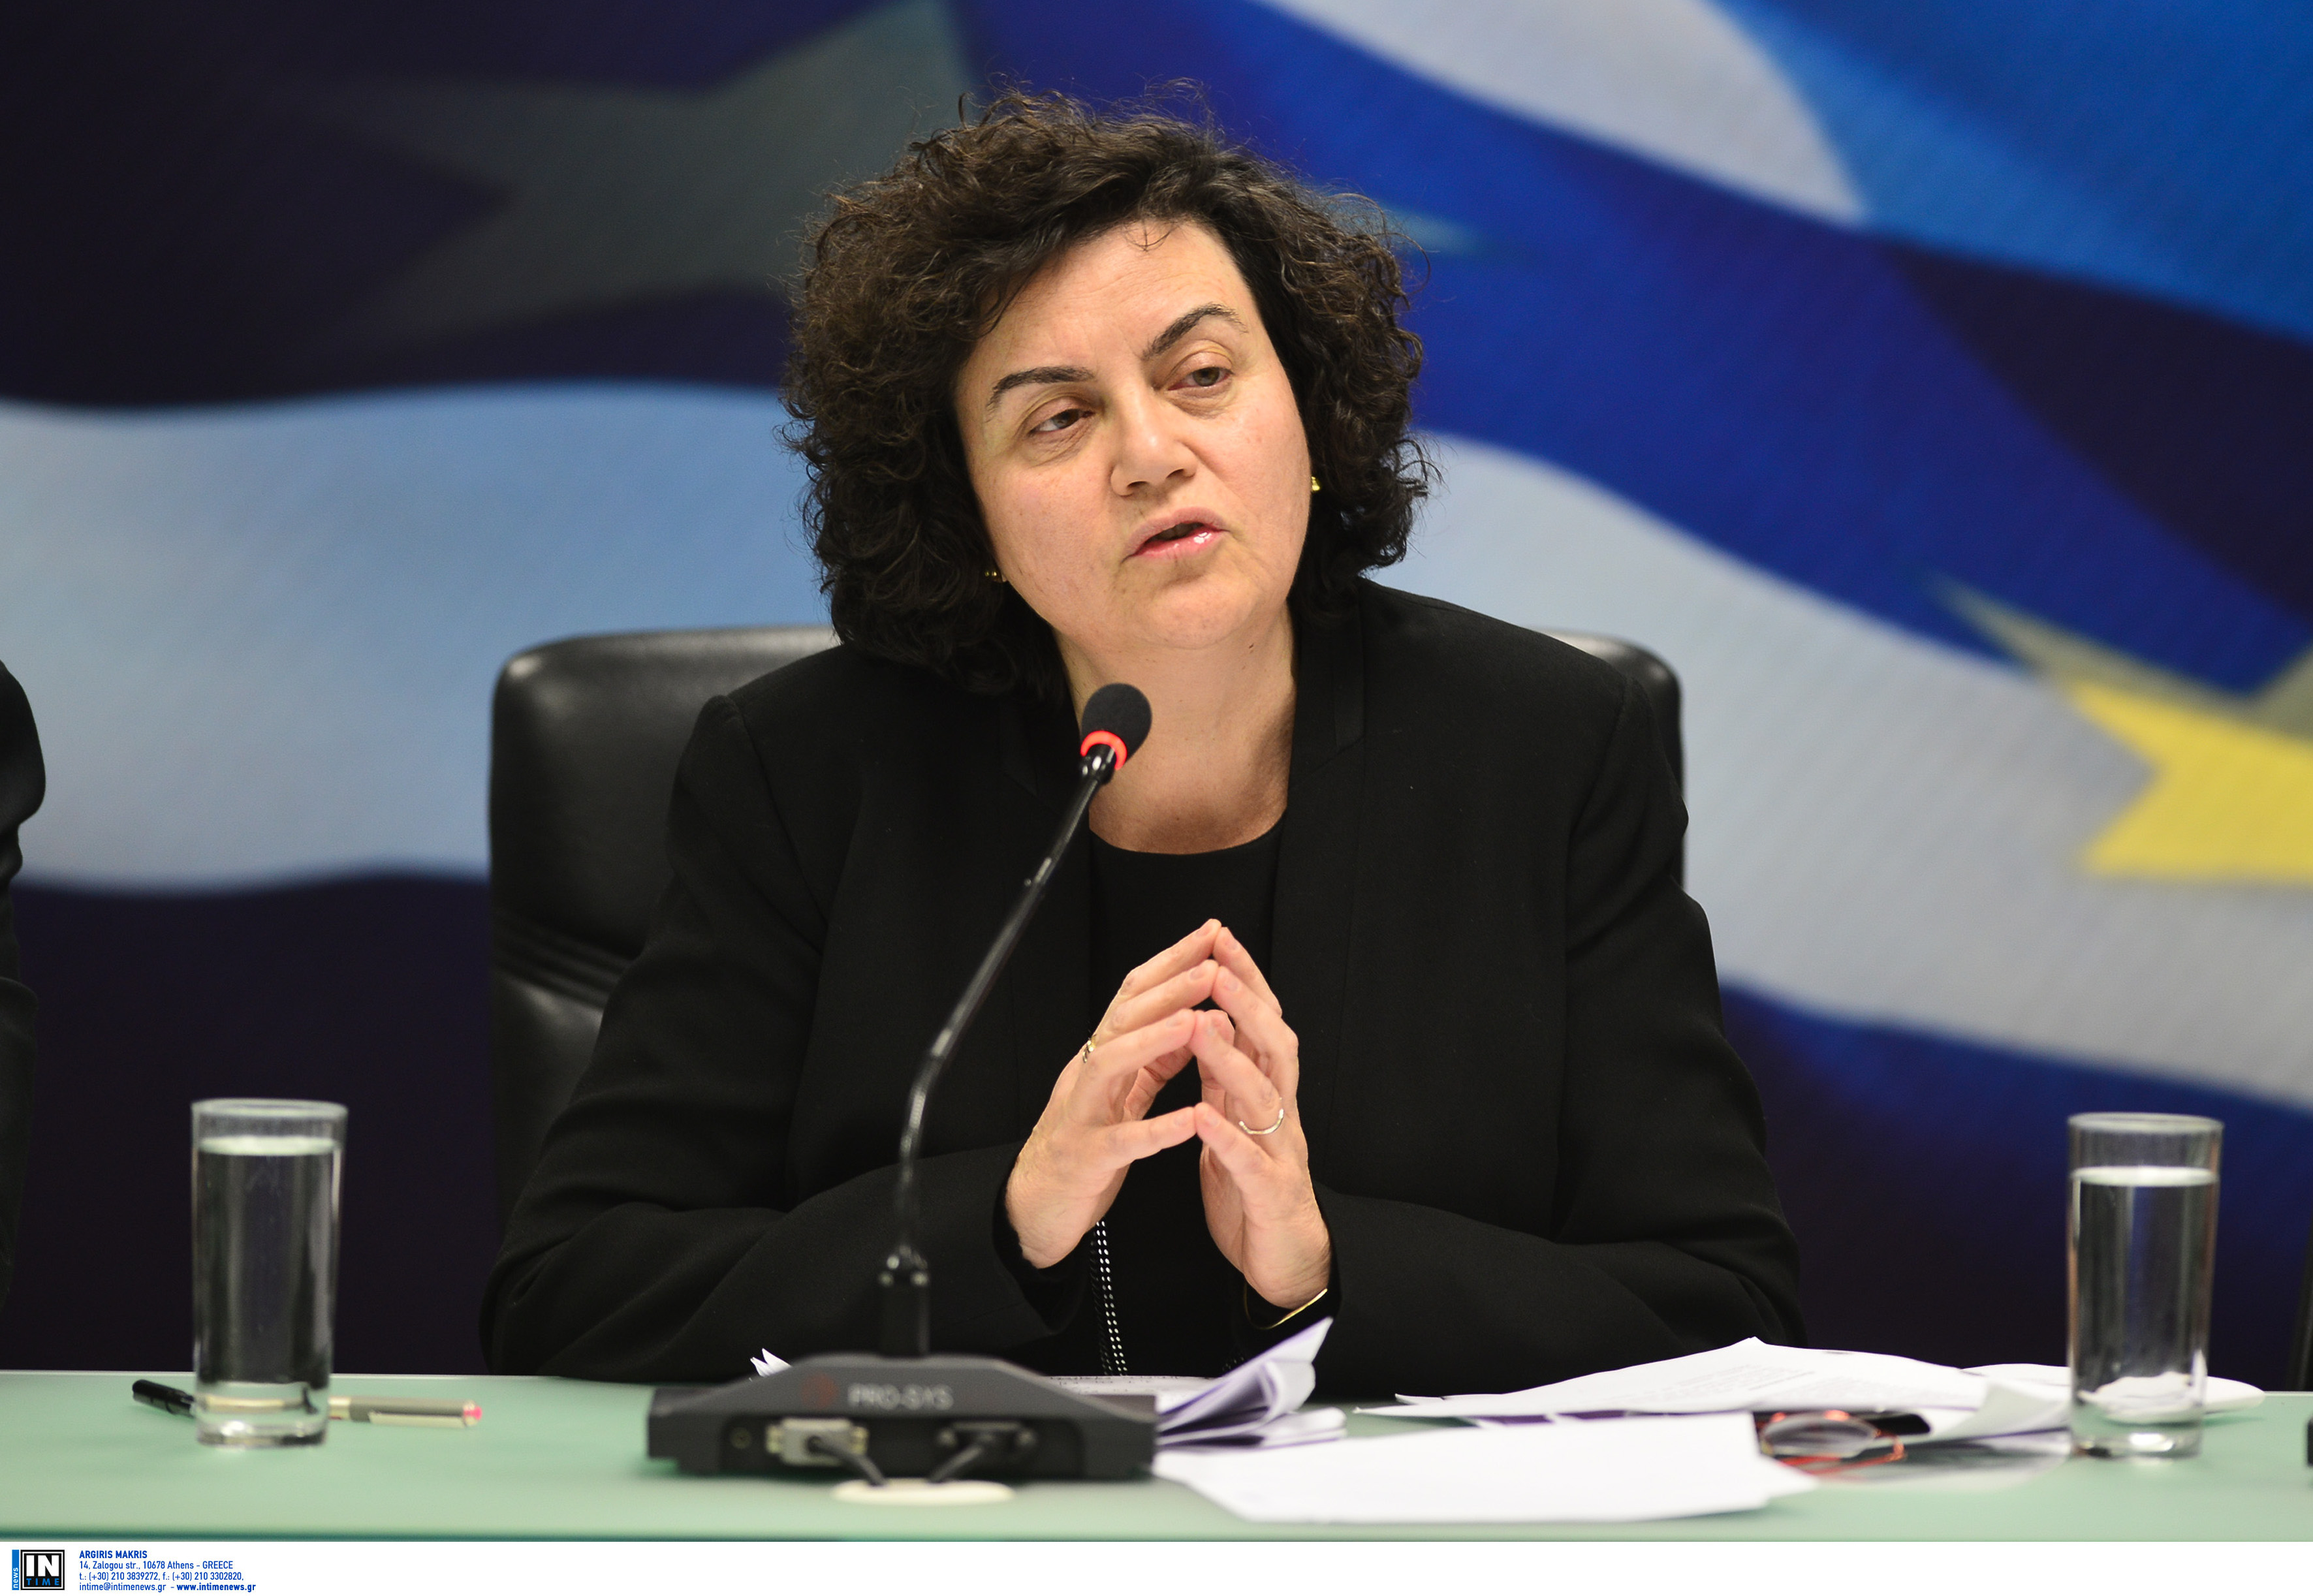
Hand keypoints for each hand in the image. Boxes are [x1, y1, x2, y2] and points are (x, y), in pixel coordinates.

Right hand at [1005, 920, 1223, 1267]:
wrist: (1037, 1206)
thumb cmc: (1085, 1146)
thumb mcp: (1121, 1094)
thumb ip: (1152, 1059)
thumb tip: (1194, 1018)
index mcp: (1102, 1058)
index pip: (1136, 997)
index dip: (1172, 963)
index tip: (1212, 935)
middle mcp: (1087, 1076)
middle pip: (1123, 1019)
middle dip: (1168, 989)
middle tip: (1211, 964)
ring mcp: (1081, 1115)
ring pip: (1109, 1065)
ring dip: (1153, 1040)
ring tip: (1195, 1021)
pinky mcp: (1085, 1159)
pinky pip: (1120, 1141)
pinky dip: (1154, 1129)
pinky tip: (1188, 1121)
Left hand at [1190, 927, 1331, 1310]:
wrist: (1285, 1264)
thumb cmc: (1256, 1193)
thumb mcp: (1238, 1124)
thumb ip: (1230, 1080)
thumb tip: (1215, 1024)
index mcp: (1269, 1097)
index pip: (1261, 1027)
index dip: (1245, 983)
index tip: (1220, 940)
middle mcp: (1282, 1117)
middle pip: (1275, 1049)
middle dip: (1248, 1005)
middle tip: (1220, 967)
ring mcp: (1280, 1155)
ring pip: (1265, 1098)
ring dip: (1234, 1060)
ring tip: (1205, 1027)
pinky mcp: (1269, 1196)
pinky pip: (1249, 1163)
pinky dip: (1226, 1137)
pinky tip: (1203, 1116)